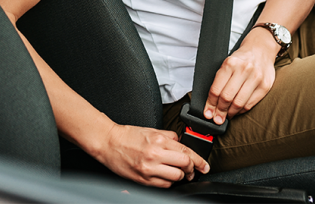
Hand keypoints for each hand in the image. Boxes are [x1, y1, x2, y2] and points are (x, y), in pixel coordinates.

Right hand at [95, 124, 209, 187]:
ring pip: (176, 177)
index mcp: (159, 140)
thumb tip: (181, 142)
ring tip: (177, 173)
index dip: (199, 160)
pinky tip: (165, 176)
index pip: (187, 152)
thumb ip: (169, 136)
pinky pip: (164, 185)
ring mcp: (149, 168)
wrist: (109, 143)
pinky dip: (168, 181)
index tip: (204, 166)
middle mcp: (155, 154)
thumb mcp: (151, 130)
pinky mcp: (143, 179)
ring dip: (180, 176)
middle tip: (192, 170)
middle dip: (192, 169)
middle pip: (184, 165)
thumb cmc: (128, 136)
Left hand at [203, 29, 277, 123]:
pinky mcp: (265, 86)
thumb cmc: (242, 58)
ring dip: (230, 113)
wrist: (261, 48)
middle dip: (219, 111)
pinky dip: (241, 111)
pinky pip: (250, 104)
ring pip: (239, 103)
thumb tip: (211, 104)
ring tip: (226, 116)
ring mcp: (256, 78)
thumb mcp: (227, 63)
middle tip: (217, 118)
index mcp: (230, 64)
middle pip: (227, 98)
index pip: (216, 90)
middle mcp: (243, 70)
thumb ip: (219, 81)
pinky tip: (237, 111)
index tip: (207, 113)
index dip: (210, 104)